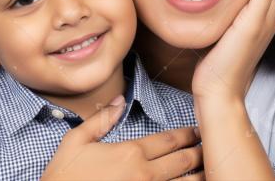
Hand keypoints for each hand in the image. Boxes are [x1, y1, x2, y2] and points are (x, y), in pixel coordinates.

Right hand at [42, 95, 203, 180]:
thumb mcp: (75, 142)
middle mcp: (145, 175)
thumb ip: (100, 121)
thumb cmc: (63, 177)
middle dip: (200, 153)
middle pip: (183, 161)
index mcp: (131, 154)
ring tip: (211, 172)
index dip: (187, 135)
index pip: (169, 141)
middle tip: (211, 148)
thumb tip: (118, 101)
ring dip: (200, 177)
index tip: (198, 131)